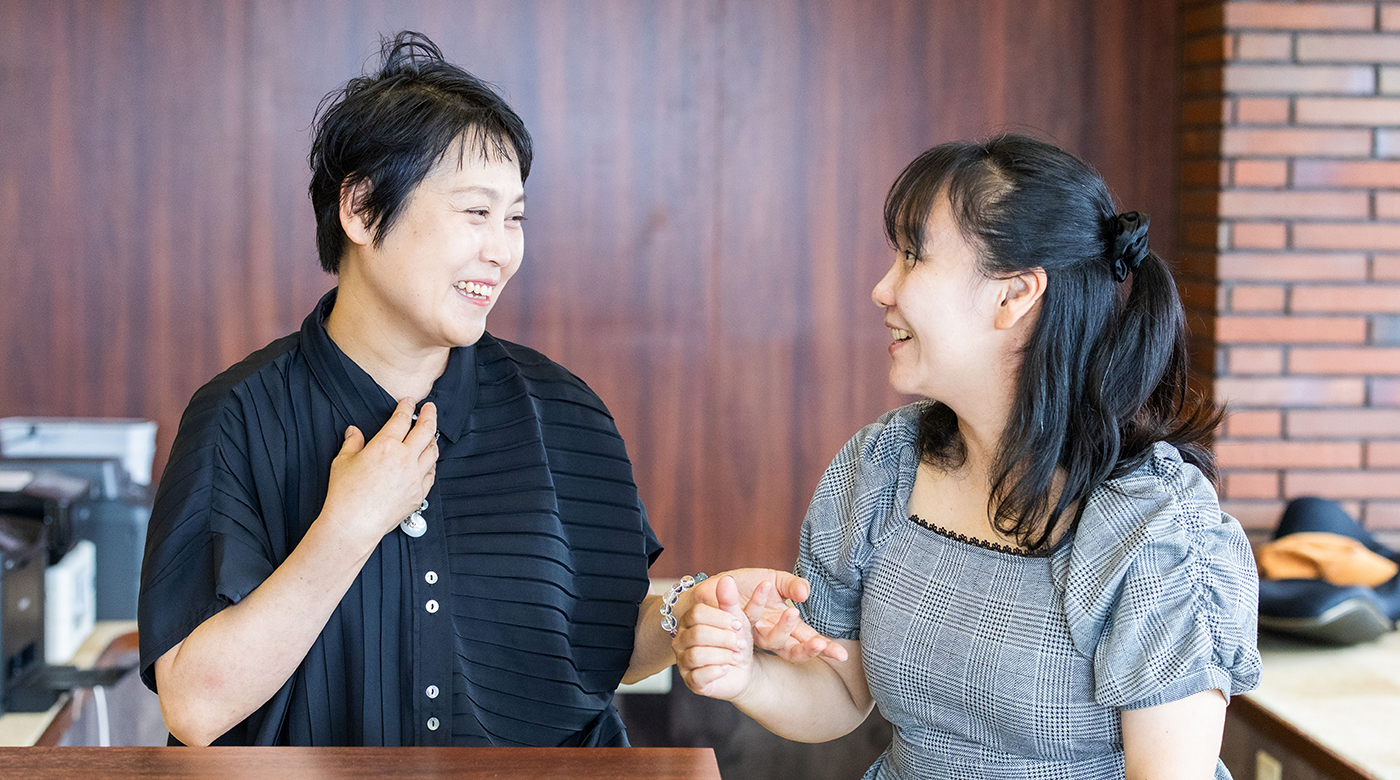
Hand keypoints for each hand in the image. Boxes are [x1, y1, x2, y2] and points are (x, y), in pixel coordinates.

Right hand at [320, 398, 438, 548]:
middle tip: (430, 408)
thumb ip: (352, 443)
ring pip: (433, 451)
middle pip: (426, 430)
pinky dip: (431, 463)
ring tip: (431, 434)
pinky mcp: (418, 493)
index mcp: (385, 445)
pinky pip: (431, 473)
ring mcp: (415, 476)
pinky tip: (428, 461)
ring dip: (433, 439)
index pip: (401, 419)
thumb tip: (354, 431)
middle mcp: (405, 458)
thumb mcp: (342, 462)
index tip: (409, 401)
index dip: (406, 407)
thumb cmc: (345, 494)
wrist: (354, 524)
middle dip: (430, 415)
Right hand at [673, 575, 755, 699]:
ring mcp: (683, 662)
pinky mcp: (691, 681)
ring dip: (723, 655)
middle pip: (697, 634)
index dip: (719, 618)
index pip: (696, 613)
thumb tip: (726, 579)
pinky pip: (699, 676)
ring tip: (737, 656)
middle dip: (724, 638)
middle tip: (741, 643)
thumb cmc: (736, 641)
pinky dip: (717, 671)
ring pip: (697, 655)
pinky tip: (727, 668)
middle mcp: (681, 640)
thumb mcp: (737, 620)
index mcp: (689, 621)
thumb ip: (730, 601)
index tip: (738, 624)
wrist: (743, 669)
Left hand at [690, 568, 847, 663]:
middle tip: (819, 644)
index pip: (808, 641)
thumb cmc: (748, 586)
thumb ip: (792, 585)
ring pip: (772, 639)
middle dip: (808, 648)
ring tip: (793, 611)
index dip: (824, 648)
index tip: (841, 655)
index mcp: (784, 625)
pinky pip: (746, 616)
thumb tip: (805, 593)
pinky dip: (757, 601)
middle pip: (793, 650)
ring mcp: (752, 631)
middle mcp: (769, 633)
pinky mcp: (733, 622)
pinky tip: (765, 586)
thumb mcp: (775, 580)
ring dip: (784, 627)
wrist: (715, 587)